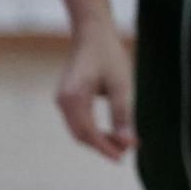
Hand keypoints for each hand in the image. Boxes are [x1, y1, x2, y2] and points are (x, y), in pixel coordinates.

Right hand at [56, 26, 135, 160]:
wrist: (92, 32)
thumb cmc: (109, 54)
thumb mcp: (121, 84)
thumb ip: (123, 113)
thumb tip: (128, 142)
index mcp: (74, 97)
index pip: (89, 133)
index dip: (106, 147)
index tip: (123, 157)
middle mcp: (63, 101)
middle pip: (81, 135)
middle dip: (102, 145)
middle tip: (126, 152)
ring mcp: (62, 99)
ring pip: (79, 129)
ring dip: (98, 139)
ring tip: (123, 143)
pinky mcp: (67, 97)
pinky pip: (79, 120)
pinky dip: (93, 129)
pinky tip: (112, 130)